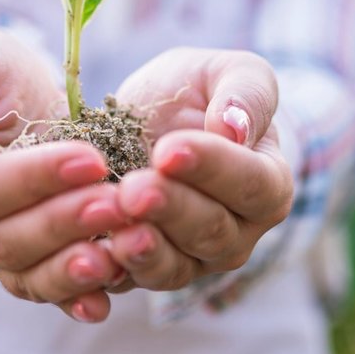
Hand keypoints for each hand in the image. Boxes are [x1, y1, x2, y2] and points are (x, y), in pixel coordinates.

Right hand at [0, 28, 131, 321]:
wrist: (12, 97)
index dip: (30, 180)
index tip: (89, 158)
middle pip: (4, 241)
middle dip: (63, 224)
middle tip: (117, 203)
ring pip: (28, 275)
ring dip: (74, 268)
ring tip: (119, 253)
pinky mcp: (33, 264)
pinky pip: (51, 291)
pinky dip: (79, 298)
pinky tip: (111, 294)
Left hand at [105, 48, 292, 290]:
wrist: (147, 120)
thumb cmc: (198, 92)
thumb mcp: (225, 72)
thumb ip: (244, 92)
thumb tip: (235, 126)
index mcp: (267, 184)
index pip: (252, 184)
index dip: (213, 169)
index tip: (169, 150)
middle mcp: (236, 232)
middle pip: (212, 231)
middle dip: (170, 209)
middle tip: (133, 189)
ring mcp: (192, 259)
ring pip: (174, 266)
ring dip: (144, 250)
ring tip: (116, 230)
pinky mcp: (145, 271)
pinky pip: (129, 280)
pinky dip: (109, 271)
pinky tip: (88, 253)